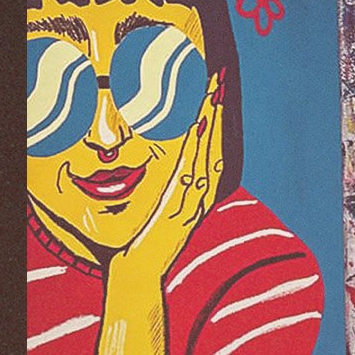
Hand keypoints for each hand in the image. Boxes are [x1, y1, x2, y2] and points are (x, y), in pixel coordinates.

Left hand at [111, 100, 224, 288]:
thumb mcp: (150, 207)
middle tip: (219, 78)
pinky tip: (199, 128)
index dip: (213, 120)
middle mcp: (197, 195)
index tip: (212, 91)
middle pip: (213, 145)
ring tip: (212, 93)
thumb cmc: (137, 243)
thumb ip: (156, 186)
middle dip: (216, 111)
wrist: (135, 276)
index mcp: (192, 193)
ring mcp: (191, 203)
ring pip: (207, 154)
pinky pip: (192, 173)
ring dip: (211, 123)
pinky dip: (198, 150)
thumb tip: (147, 160)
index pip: (208, 149)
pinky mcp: (181, 210)